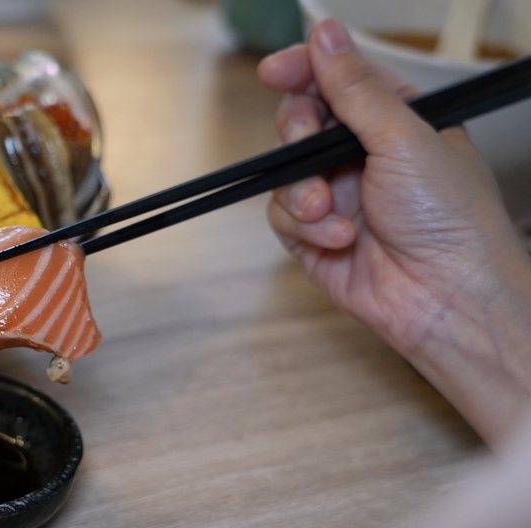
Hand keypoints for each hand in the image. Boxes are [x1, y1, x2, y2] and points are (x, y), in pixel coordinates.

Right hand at [258, 19, 530, 443]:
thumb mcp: (404, 137)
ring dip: (302, 190)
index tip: (274, 70)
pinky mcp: (313, 237)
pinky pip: (282, 217)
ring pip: (285, 172)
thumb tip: (325, 35)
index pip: (337, 80)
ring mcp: (336, 197)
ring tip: (328, 210)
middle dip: (297, 134)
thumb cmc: (449, 217)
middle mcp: (361, 156)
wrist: (445, 296)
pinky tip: (339, 239)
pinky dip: (304, 227)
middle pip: (300, 123)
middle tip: (306, 145)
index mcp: (393, 120)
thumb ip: (354, 88)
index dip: (303, 70)